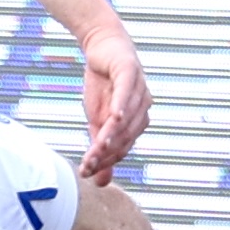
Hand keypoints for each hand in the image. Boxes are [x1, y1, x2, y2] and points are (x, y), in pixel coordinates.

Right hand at [77, 24, 150, 185]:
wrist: (102, 47)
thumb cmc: (102, 84)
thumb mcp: (97, 120)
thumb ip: (101, 148)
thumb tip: (98, 181)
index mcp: (137, 121)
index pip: (122, 147)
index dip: (105, 161)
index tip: (86, 172)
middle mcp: (143, 107)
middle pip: (124, 137)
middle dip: (104, 153)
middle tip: (86, 165)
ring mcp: (139, 89)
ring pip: (124, 119)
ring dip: (110, 136)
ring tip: (96, 150)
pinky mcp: (130, 72)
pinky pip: (126, 92)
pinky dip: (121, 106)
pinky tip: (114, 118)